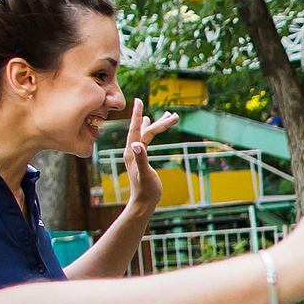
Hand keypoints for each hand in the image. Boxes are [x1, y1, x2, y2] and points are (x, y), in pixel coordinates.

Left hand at [116, 100, 182, 214]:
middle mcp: (131, 150)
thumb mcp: (145, 174)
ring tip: (167, 115)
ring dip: (157, 125)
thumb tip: (136, 144)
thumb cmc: (146, 191)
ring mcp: (135, 154)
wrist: (142, 203)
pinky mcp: (140, 158)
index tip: (138, 100)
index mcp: (131, 152)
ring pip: (146, 134)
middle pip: (145, 131)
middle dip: (159, 122)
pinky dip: (150, 131)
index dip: (138, 115)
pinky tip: (151, 125)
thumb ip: (140, 158)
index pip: (136, 130)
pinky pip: (145, 140)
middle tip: (172, 113)